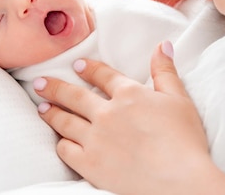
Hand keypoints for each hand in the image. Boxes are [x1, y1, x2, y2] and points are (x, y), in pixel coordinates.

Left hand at [33, 42, 224, 194]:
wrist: (179, 180)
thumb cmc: (184, 140)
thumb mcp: (179, 99)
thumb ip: (165, 71)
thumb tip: (163, 45)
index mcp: (129, 94)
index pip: (103, 76)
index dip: (89, 69)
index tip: (77, 65)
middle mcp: (107, 113)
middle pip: (74, 96)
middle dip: (55, 88)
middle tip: (40, 83)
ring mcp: (95, 139)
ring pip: (65, 121)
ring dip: (51, 112)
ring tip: (41, 108)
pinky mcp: (89, 164)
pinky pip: (66, 150)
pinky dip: (61, 143)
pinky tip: (58, 140)